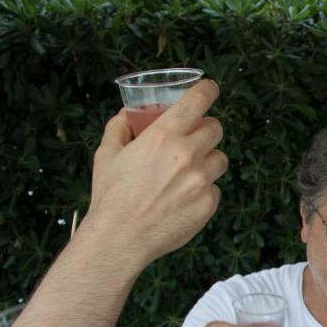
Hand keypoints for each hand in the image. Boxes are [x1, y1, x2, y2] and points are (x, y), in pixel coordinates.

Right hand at [82, 80, 226, 267]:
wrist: (120, 238)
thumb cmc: (110, 195)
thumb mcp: (107, 155)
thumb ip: (119, 128)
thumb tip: (127, 114)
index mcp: (162, 136)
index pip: (197, 101)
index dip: (207, 90)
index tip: (210, 88)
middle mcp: (187, 154)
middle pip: (215, 128)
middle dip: (206, 129)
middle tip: (195, 137)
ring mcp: (201, 180)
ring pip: (220, 159)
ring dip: (208, 160)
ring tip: (187, 172)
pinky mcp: (209, 203)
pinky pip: (215, 188)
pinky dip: (204, 190)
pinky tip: (183, 198)